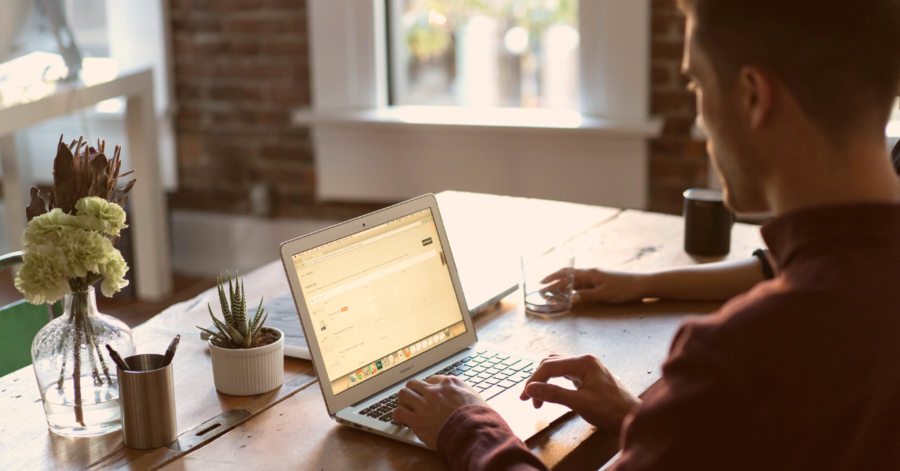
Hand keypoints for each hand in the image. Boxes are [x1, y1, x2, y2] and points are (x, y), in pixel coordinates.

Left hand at [393, 375, 488, 448]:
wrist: (475, 432)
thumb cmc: (481, 418)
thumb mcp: (477, 399)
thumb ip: (467, 397)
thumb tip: (469, 401)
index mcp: (451, 384)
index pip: (433, 379)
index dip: (429, 387)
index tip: (429, 393)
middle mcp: (435, 391)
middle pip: (415, 384)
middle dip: (413, 391)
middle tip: (413, 399)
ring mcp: (425, 405)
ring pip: (404, 394)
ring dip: (403, 401)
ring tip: (404, 407)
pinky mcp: (418, 421)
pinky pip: (399, 413)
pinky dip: (398, 416)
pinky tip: (400, 419)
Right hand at [520, 355, 639, 433]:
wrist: (631, 417)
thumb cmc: (611, 410)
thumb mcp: (579, 403)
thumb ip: (554, 394)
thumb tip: (531, 389)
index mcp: (583, 362)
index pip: (549, 366)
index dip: (534, 380)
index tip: (525, 397)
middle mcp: (584, 360)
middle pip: (551, 363)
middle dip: (537, 380)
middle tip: (528, 398)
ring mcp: (586, 367)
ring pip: (557, 367)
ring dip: (545, 380)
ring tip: (537, 397)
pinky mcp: (587, 375)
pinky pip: (565, 373)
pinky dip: (554, 382)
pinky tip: (550, 392)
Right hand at [543, 268, 647, 303]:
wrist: (641, 285)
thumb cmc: (623, 288)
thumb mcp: (604, 294)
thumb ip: (586, 296)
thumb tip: (570, 299)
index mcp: (589, 273)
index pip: (566, 273)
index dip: (552, 277)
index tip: (541, 282)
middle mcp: (590, 275)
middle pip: (568, 278)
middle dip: (554, 284)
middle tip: (542, 292)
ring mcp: (594, 280)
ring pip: (574, 284)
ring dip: (562, 289)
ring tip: (551, 296)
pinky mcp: (599, 285)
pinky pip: (582, 288)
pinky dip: (573, 292)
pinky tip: (569, 298)